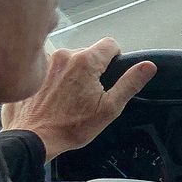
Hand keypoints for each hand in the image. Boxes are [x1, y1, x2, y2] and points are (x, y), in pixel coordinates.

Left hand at [1, 37, 156, 161]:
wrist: (33, 138)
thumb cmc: (72, 127)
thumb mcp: (109, 109)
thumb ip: (130, 83)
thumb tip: (148, 66)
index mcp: (86, 61)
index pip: (110, 44)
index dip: (114, 59)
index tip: (108, 77)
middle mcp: (65, 54)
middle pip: (89, 52)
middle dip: (92, 68)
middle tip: (87, 94)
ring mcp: (47, 60)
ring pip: (70, 59)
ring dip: (73, 72)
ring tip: (68, 97)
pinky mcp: (33, 70)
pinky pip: (52, 66)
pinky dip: (56, 77)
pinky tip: (53, 96)